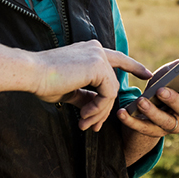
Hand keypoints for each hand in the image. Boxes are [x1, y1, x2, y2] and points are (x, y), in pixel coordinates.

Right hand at [32, 40, 152, 131]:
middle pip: (113, 83)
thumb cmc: (44, 80)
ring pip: (112, 92)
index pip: (117, 58)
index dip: (133, 67)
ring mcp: (99, 56)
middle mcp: (97, 50)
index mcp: (89, 51)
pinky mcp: (98, 67)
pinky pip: (108, 95)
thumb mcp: (69, 90)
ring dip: (99, 112)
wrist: (31, 73)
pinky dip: (98, 109)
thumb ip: (86, 96)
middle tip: (93, 127)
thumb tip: (95, 108)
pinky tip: (84, 115)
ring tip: (83, 123)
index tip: (147, 75)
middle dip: (106, 109)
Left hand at [116, 63, 178, 136]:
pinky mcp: (156, 133)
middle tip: (160, 90)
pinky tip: (121, 113)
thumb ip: (174, 69)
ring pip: (165, 122)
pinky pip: (143, 129)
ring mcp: (173, 126)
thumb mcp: (167, 75)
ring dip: (152, 112)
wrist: (150, 111)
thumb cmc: (163, 86)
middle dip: (173, 99)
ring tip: (140, 101)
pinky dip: (131, 121)